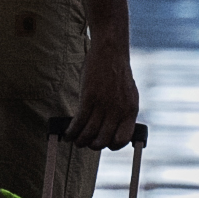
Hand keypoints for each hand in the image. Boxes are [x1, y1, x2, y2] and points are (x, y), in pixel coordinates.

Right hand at [64, 35, 139, 150]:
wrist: (111, 52)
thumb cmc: (117, 72)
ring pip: (89, 133)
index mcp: (130, 110)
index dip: (111, 145)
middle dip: (92, 145)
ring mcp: (103, 104)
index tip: (104, 143)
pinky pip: (79, 121)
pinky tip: (68, 133)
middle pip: (103, 140)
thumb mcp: (127, 94)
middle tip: (86, 142)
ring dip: (79, 140)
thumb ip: (122, 111)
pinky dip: (72, 131)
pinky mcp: (89, 97)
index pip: (122, 139)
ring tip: (75, 140)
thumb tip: (113, 127)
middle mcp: (118, 110)